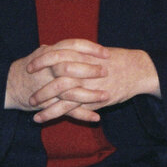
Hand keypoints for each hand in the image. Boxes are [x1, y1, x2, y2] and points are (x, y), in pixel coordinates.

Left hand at [6, 40, 159, 122]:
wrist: (138, 70)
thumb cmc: (117, 60)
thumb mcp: (95, 51)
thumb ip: (76, 52)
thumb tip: (54, 48)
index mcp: (83, 54)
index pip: (57, 54)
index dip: (41, 60)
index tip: (29, 65)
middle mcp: (84, 69)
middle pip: (56, 75)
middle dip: (40, 85)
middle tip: (28, 92)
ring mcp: (88, 84)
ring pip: (60, 94)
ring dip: (44, 103)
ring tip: (32, 110)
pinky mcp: (93, 99)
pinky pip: (69, 108)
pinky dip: (53, 114)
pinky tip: (42, 118)